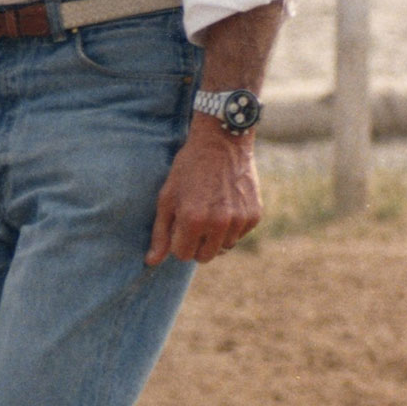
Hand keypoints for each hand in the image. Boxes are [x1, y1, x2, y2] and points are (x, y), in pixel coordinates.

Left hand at [146, 119, 260, 265]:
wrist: (221, 142)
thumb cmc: (188, 169)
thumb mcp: (167, 198)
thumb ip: (160, 233)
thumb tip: (151, 262)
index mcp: (193, 220)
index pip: (182, 254)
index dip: (177, 241)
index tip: (178, 225)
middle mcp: (219, 223)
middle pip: (204, 257)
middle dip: (195, 244)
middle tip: (193, 222)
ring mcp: (239, 220)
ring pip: (223, 248)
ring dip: (214, 237)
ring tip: (210, 210)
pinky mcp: (255, 216)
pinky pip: (239, 236)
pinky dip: (231, 228)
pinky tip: (226, 205)